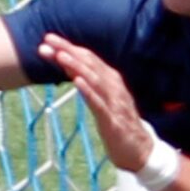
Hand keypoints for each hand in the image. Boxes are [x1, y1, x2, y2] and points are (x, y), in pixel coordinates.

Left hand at [39, 35, 153, 170]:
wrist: (141, 152)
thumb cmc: (119, 126)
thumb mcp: (103, 102)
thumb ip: (90, 86)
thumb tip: (72, 71)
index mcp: (111, 80)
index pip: (88, 58)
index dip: (68, 47)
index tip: (49, 38)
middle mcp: (114, 87)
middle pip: (89, 63)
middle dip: (68, 50)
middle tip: (47, 39)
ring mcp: (114, 103)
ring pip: (94, 79)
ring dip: (76, 65)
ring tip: (60, 55)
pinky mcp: (112, 121)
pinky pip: (99, 103)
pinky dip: (88, 90)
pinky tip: (77, 81)